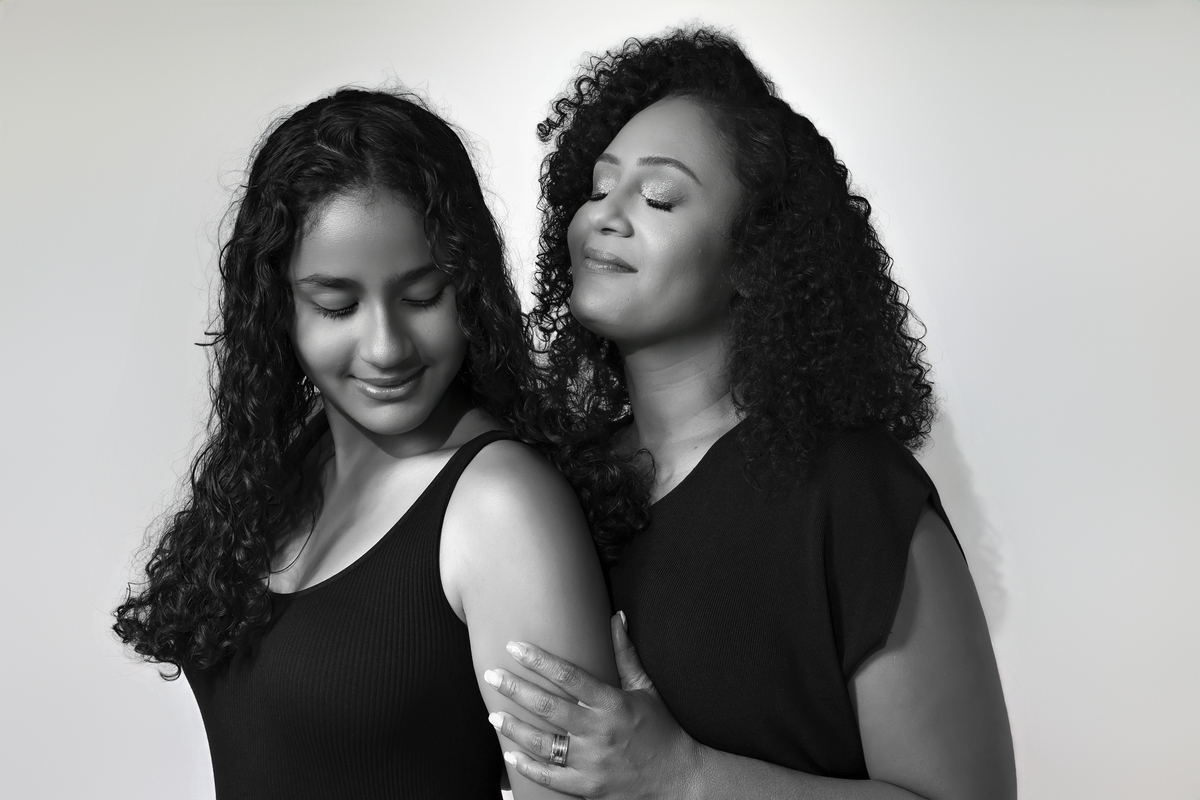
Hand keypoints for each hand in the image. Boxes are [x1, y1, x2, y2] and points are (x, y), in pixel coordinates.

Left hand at [484, 612, 700, 798]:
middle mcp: (599, 732)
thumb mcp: (645, 689)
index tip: (514, 646)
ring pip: (543, 743)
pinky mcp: (588, 788)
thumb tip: (617, 617)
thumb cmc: (661, 730)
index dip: (539, 660)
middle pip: (548, 707)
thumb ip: (625, 654)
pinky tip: (510, 754)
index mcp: (613, 704)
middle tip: (492, 677)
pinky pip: (550, 777)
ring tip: (493, 716)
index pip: (569, 676)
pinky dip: (527, 767)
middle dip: (515, 690)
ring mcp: (592, 762)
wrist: (677, 780)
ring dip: (514, 728)